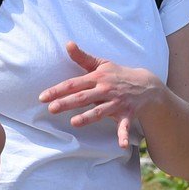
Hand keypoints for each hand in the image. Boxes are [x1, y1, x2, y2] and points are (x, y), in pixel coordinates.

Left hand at [38, 42, 160, 149]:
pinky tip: (122, 145)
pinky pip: (125, 126)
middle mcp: (106, 90)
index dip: (57, 90)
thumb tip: (67, 43)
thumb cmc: (118, 74)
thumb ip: (82, 57)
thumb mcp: (101, 64)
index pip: (74, 84)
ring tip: (74, 122)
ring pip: (100, 111)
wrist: (146, 84)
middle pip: (83, 97)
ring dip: (88, 117)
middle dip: (67, 103)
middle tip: (51, 108)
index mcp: (97, 78)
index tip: (42, 97)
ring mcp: (117, 103)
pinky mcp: (127, 114)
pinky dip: (124, 135)